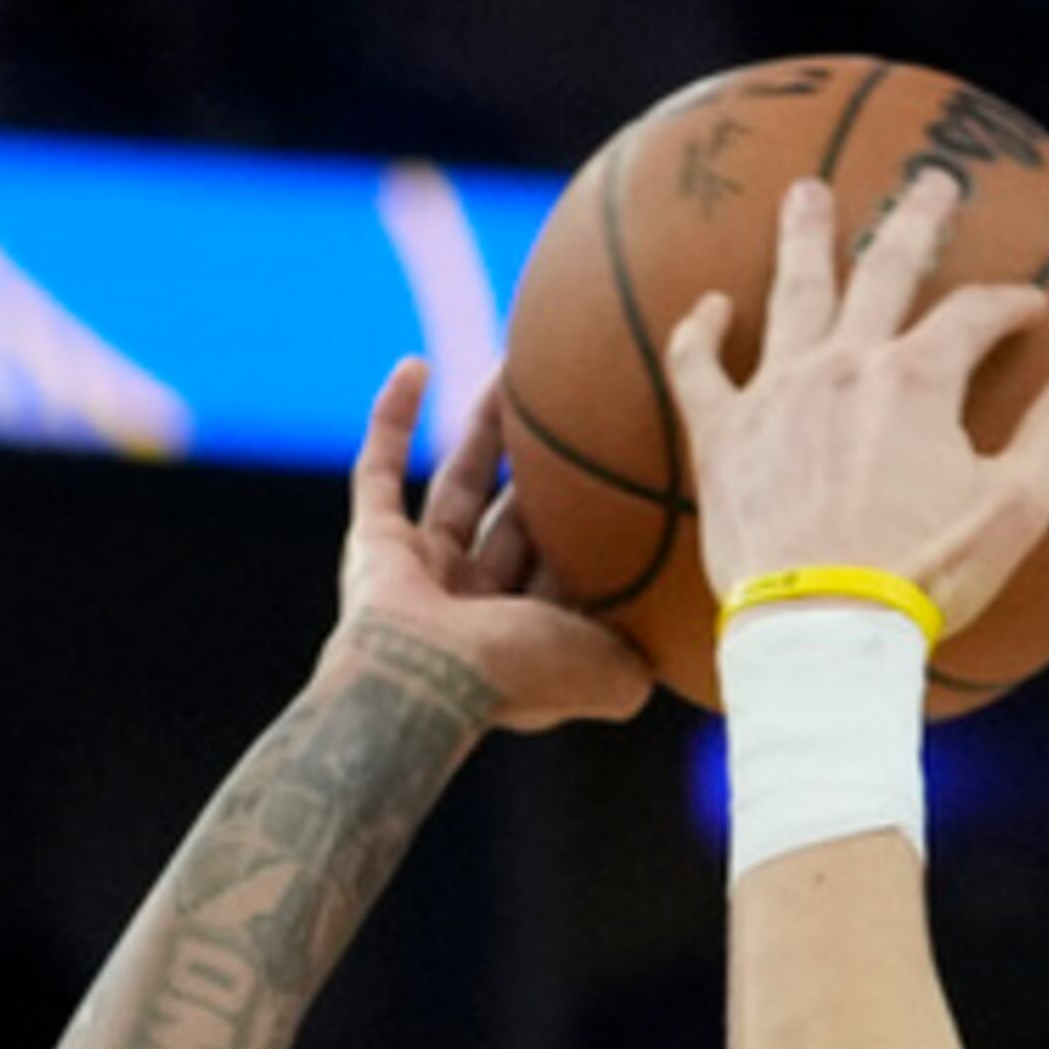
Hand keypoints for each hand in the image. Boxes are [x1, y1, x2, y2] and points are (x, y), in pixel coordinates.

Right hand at [329, 363, 653, 729]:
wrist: (427, 682)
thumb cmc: (520, 675)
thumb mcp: (613, 670)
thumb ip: (647, 656)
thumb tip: (677, 639)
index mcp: (528, 634)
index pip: (571, 568)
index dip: (597, 522)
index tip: (629, 469)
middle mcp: (473, 606)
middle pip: (515, 517)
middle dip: (542, 465)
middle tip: (576, 402)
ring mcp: (420, 574)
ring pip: (459, 483)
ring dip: (483, 426)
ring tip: (514, 367)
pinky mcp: (372, 545)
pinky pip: (377, 470)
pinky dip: (392, 419)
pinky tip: (416, 366)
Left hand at [664, 175, 1048, 651]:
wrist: (824, 634)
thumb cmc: (923, 581)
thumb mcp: (1017, 510)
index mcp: (918, 378)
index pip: (973, 314)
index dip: (1007, 305)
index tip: (1028, 307)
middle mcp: (845, 364)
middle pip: (884, 269)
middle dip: (914, 221)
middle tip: (931, 183)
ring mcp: (778, 394)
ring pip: (792, 291)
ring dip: (803, 236)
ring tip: (807, 193)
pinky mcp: (724, 439)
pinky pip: (699, 369)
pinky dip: (700, 333)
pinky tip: (707, 306)